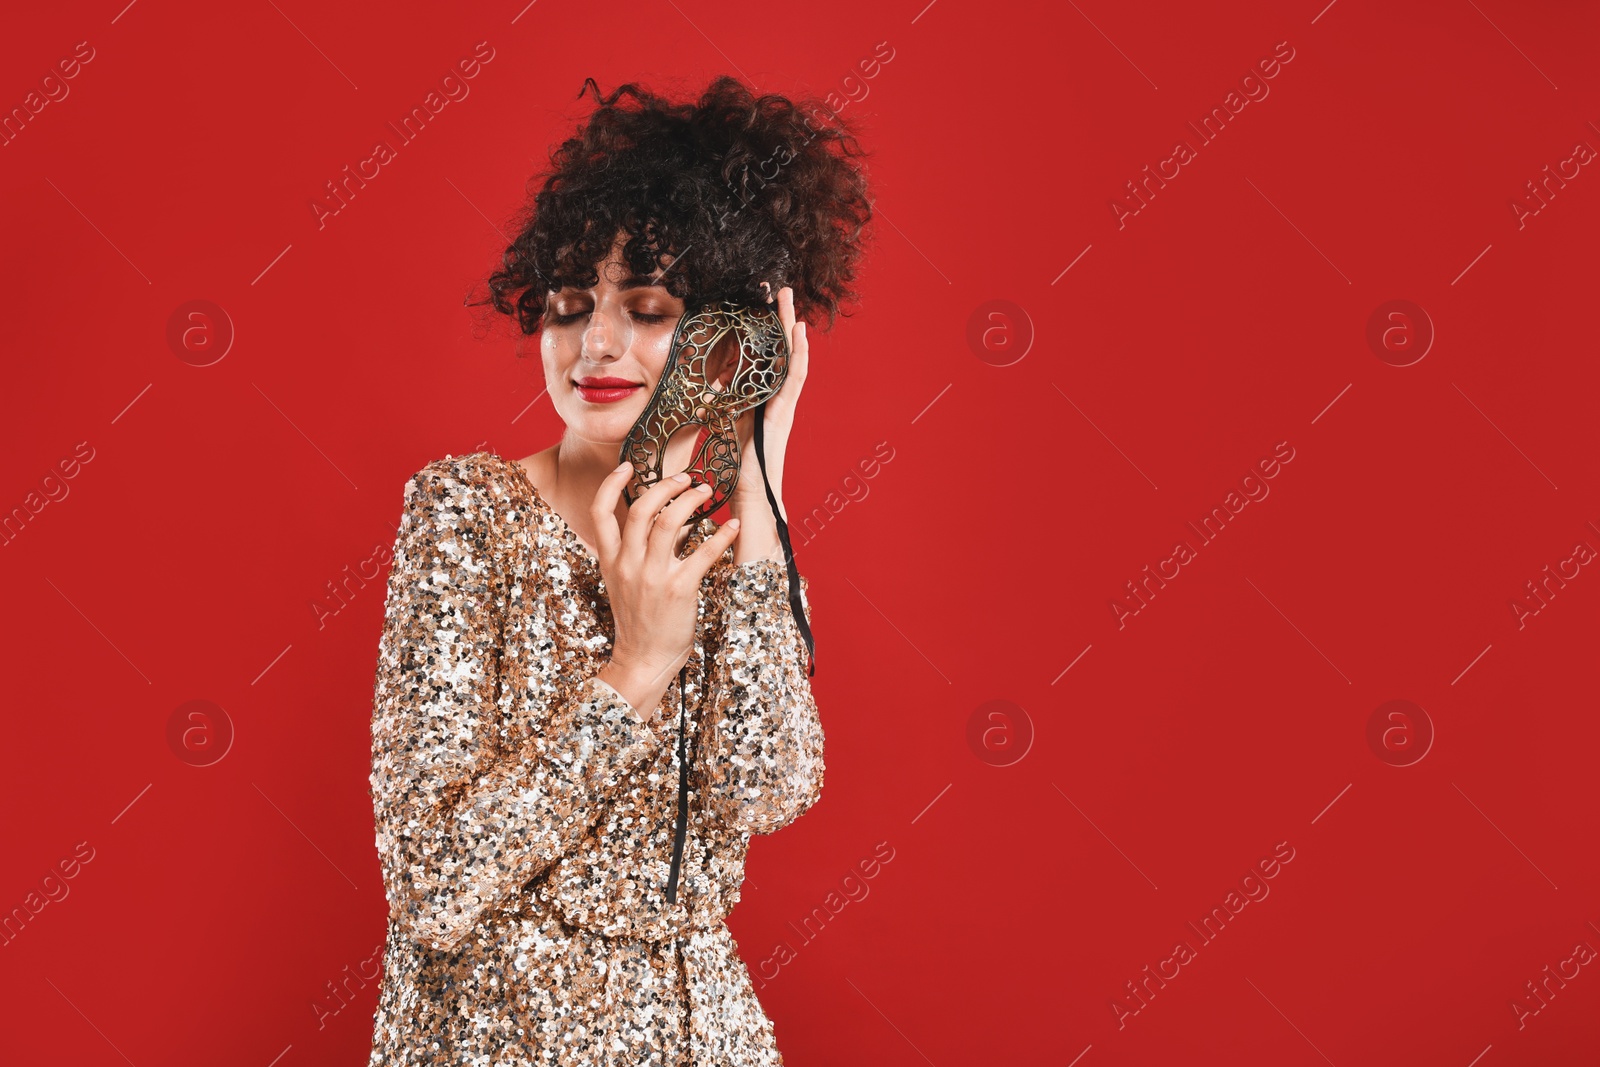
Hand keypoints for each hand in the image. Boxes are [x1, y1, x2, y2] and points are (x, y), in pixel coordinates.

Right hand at [592, 465, 741, 719]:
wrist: (642, 659)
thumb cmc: (638, 620)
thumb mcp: (625, 581)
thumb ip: (639, 549)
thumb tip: (668, 519)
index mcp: (610, 560)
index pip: (600, 512)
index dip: (611, 484)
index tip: (628, 465)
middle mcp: (628, 564)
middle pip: (641, 509)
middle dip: (665, 486)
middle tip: (686, 478)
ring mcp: (652, 576)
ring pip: (669, 523)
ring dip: (691, 501)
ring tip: (708, 491)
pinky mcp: (679, 589)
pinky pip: (703, 553)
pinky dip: (721, 535)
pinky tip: (732, 525)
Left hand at [729, 284, 807, 561]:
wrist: (750, 501)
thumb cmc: (737, 473)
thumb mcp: (726, 430)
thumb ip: (723, 408)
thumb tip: (709, 389)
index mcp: (763, 406)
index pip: (769, 364)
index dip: (769, 337)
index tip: (764, 310)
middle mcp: (778, 404)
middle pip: (783, 355)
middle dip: (781, 323)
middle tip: (780, 292)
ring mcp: (784, 409)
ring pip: (791, 360)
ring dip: (791, 330)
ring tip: (789, 301)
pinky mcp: (784, 415)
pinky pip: (793, 379)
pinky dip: (798, 354)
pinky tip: (797, 332)